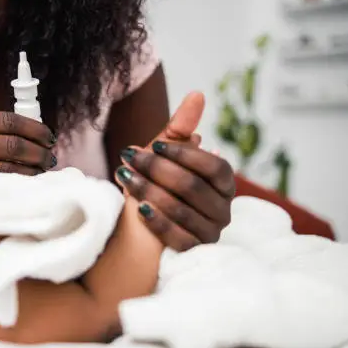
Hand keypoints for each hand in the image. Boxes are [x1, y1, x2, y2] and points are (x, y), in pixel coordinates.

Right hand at [0, 110, 55, 204]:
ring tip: (43, 171)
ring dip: (31, 170)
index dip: (34, 128)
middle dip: (38, 151)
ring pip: (6, 166)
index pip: (7, 120)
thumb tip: (25, 134)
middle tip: (51, 156)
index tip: (49, 135)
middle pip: (11, 144)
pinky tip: (26, 184)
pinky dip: (15, 184)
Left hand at [116, 92, 234, 250]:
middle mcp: (224, 210)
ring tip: (123, 177)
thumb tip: (197, 94)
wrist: (135, 234)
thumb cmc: (153, 188)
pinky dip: (157, 221)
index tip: (154, 146)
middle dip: (157, 170)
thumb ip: (181, 129)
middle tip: (127, 157)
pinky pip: (178, 238)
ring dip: (149, 191)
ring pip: (182, 210)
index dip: (183, 155)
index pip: (213, 167)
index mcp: (223, 184)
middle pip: (193, 186)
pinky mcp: (193, 254)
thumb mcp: (163, 158)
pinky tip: (139, 209)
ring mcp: (210, 234)